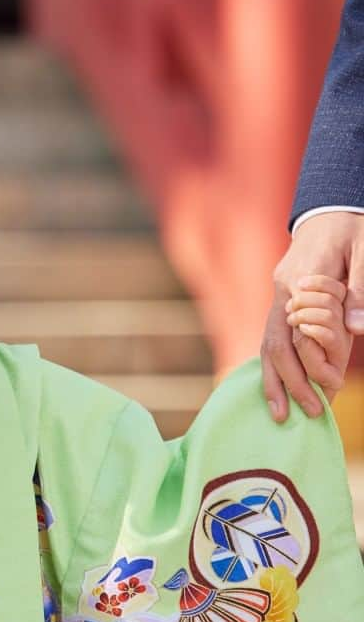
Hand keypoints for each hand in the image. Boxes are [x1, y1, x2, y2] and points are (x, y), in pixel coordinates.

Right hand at [261, 211, 363, 420]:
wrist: (332, 207)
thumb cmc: (353, 227)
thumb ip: (360, 290)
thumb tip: (356, 330)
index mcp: (301, 279)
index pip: (299, 328)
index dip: (311, 361)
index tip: (332, 388)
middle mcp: (282, 292)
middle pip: (274, 344)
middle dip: (286, 382)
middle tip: (302, 414)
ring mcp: (278, 297)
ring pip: (267, 345)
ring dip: (273, 381)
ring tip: (280, 413)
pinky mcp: (281, 302)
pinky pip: (271, 338)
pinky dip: (273, 366)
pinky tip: (277, 388)